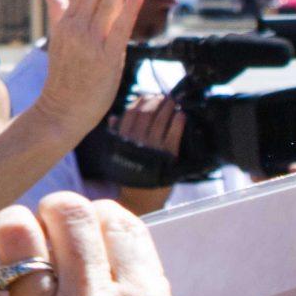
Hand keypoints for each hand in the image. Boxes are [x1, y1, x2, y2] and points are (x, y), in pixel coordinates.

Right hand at [33, 0, 148, 134]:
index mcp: (67, 21)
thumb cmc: (64, 75)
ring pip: (106, 3)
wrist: (62, 109)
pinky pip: (120, 28)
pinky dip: (129, 8)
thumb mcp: (59, 37)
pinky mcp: (107, 58)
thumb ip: (56, 8)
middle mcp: (78, 27)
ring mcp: (92, 42)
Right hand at [111, 96, 185, 216]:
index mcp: (122, 140)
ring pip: (160, 122)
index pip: (131, 113)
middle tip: (165, 96)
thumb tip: (114, 116)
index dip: (141, 101)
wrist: (140, 199)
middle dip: (156, 102)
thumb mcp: (117, 154)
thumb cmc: (129, 175)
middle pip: (147, 114)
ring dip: (168, 108)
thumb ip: (116, 135)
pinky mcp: (167, 157)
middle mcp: (135, 143)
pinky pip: (173, 136)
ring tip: (174, 102)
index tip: (148, 96)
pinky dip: (177, 123)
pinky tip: (181, 115)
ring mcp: (152, 149)